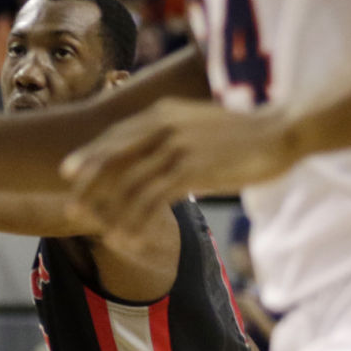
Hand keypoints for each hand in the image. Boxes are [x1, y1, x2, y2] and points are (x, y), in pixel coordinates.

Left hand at [61, 99, 302, 245]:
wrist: (282, 129)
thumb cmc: (242, 132)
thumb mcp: (197, 124)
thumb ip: (170, 134)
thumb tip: (150, 155)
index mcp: (161, 112)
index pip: (114, 136)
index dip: (88, 154)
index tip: (68, 172)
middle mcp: (162, 125)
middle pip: (112, 159)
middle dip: (88, 185)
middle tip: (71, 207)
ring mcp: (176, 146)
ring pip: (130, 184)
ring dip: (112, 212)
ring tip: (102, 233)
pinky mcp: (192, 169)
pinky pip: (153, 200)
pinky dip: (138, 222)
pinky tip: (132, 238)